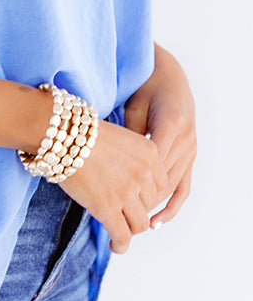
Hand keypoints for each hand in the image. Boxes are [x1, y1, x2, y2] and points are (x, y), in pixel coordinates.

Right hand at [59, 118, 169, 253]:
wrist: (62, 136)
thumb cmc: (83, 135)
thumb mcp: (120, 139)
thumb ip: (133, 159)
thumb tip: (131, 182)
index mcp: (149, 154)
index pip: (161, 186)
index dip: (147, 196)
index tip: (136, 200)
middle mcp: (143, 173)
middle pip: (150, 205)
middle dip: (138, 211)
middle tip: (124, 215)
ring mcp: (126, 192)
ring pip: (140, 224)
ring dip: (131, 230)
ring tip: (120, 232)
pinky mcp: (107, 209)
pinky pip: (123, 236)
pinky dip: (121, 246)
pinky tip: (114, 246)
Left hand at [123, 42, 196, 228]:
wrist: (169, 77)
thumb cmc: (146, 89)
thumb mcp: (133, 107)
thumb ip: (129, 136)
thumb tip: (112, 165)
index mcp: (172, 126)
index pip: (151, 165)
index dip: (131, 185)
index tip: (109, 198)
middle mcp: (186, 140)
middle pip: (162, 181)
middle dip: (138, 201)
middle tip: (114, 216)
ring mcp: (191, 150)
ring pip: (171, 187)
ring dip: (151, 206)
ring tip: (129, 223)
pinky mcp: (190, 156)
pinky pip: (183, 188)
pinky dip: (170, 207)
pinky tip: (155, 222)